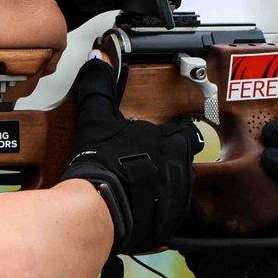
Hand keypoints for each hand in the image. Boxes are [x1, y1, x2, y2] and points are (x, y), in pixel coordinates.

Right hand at [64, 58, 199, 258]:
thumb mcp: (96, 120)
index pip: (176, 132)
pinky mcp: (172, 218)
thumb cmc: (101, 163)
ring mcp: (179, 194)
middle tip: (142, 167)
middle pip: (181, 158)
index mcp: (166, 138)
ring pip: (179, 184)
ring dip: (164, 184)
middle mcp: (179, 165)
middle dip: (165, 160)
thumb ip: (99, 89)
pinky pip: (172, 210)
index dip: (161, 138)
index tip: (147, 145)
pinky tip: (141, 208)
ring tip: (141, 188)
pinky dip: (160, 208)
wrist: (100, 209)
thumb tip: (98, 59)